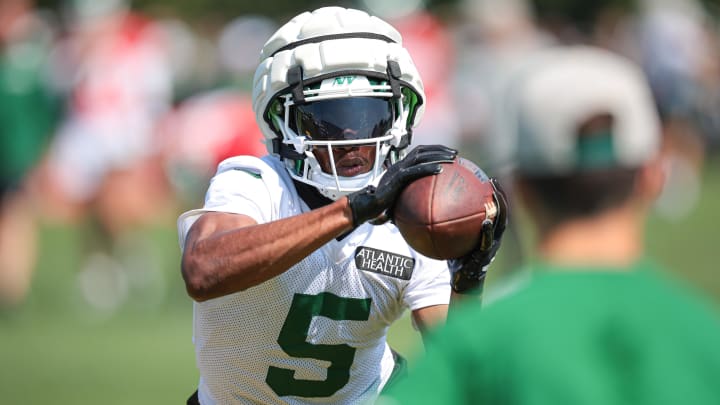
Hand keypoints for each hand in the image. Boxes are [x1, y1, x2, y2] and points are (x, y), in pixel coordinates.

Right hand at [347, 145, 456, 225]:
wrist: (366, 208)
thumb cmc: (381, 208)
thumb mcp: (400, 202)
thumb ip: (411, 201)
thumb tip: (428, 213)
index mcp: (400, 168)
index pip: (418, 153)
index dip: (434, 150)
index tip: (448, 154)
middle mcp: (399, 166)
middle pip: (421, 150)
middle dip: (439, 149)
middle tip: (455, 154)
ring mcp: (397, 170)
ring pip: (420, 156)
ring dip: (437, 155)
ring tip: (452, 159)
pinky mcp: (396, 178)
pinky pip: (415, 170)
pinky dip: (428, 168)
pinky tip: (440, 170)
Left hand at [448, 177, 508, 293]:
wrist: (463, 282)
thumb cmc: (456, 259)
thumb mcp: (451, 238)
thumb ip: (447, 224)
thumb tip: (429, 205)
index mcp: (487, 230)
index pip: (493, 208)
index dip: (494, 192)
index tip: (488, 177)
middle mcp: (493, 236)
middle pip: (501, 212)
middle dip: (500, 195)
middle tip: (494, 180)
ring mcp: (492, 246)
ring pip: (501, 224)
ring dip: (500, 209)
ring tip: (495, 197)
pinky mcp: (486, 256)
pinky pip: (489, 241)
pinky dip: (489, 231)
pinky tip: (486, 222)